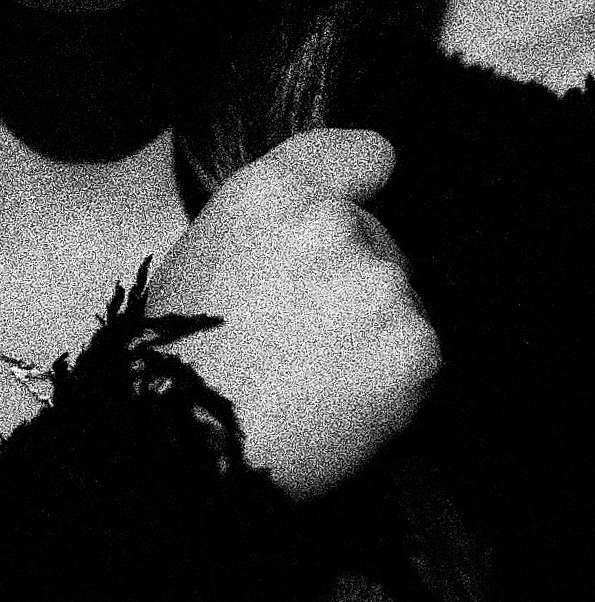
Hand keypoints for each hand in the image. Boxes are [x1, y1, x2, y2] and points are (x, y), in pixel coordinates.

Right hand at [148, 128, 439, 499]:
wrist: (188, 447)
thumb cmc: (181, 356)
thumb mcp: (205, 251)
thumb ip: (274, 219)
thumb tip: (339, 211)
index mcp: (271, 190)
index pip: (363, 155)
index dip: (362, 182)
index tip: (362, 202)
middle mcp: (332, 222)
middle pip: (379, 241)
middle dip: (355, 281)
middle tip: (303, 336)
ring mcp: (379, 282)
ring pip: (402, 299)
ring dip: (376, 332)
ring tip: (315, 377)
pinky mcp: (416, 345)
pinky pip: (421, 355)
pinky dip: (395, 382)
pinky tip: (343, 403)